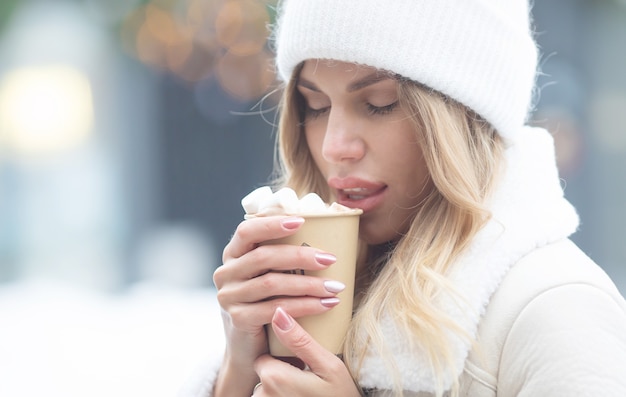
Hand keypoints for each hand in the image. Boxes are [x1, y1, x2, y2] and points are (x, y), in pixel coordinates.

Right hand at [212, 216, 342, 396]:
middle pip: (263, 257)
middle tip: (330, 259)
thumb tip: (326, 229)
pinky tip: (325, 305)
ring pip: (271, 284)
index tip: (302, 221)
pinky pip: (274, 309)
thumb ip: (284, 256)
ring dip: (308, 284)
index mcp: (233, 254)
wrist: (250, 350)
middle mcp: (226, 272)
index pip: (247, 230)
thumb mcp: (270, 276)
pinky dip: (304, 306)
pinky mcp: (238, 319)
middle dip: (300, 256)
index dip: (271, 224)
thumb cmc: (269, 303)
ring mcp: (229, 297)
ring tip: (335, 287)